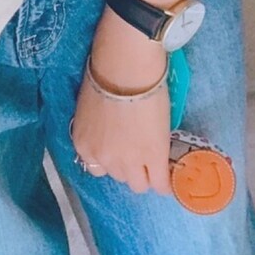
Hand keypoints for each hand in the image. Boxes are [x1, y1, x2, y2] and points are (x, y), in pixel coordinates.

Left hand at [70, 8, 171, 196]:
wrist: (126, 70)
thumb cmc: (106, 77)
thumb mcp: (91, 110)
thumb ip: (98, 129)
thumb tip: (111, 129)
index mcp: (85, 145)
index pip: (97, 168)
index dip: (112, 160)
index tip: (121, 153)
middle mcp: (103, 158)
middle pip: (118, 176)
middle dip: (127, 166)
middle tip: (139, 150)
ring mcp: (129, 161)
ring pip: (138, 184)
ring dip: (145, 173)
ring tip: (155, 162)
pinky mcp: (154, 158)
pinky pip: (160, 183)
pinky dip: (165, 184)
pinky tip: (170, 179)